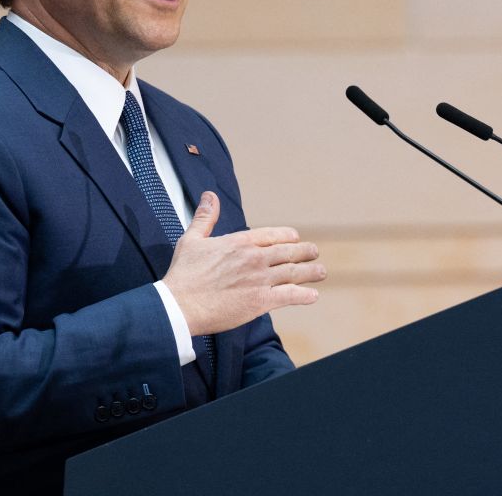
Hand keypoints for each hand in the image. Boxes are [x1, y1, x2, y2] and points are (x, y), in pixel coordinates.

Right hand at [160, 191, 324, 334]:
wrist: (179, 305)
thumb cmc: (183, 274)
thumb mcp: (191, 239)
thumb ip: (205, 217)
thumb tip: (209, 195)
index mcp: (240, 242)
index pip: (273, 235)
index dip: (288, 237)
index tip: (295, 238)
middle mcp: (255, 258)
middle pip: (289, 252)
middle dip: (305, 252)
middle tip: (315, 253)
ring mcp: (260, 280)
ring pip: (294, 273)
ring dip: (311, 272)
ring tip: (321, 272)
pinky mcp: (261, 302)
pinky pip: (290, 296)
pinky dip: (304, 295)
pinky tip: (312, 296)